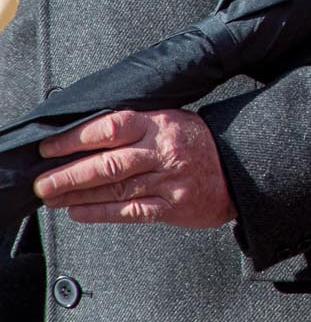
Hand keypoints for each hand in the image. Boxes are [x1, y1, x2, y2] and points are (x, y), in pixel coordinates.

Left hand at [34, 109, 235, 228]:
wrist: (242, 167)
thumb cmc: (201, 144)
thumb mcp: (172, 121)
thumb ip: (136, 126)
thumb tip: (87, 137)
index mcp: (162, 124)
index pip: (112, 127)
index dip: (77, 138)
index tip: (50, 148)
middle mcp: (164, 151)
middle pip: (108, 163)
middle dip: (69, 174)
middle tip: (43, 182)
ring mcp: (169, 180)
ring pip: (115, 189)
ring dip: (77, 196)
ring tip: (53, 198)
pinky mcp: (173, 206)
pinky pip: (130, 211)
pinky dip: (101, 213)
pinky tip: (80, 213)